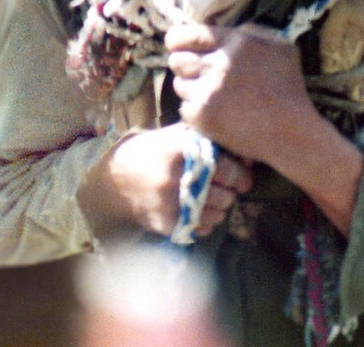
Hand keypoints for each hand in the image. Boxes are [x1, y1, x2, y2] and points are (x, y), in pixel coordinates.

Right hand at [89, 122, 252, 237]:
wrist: (117, 177)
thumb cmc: (154, 150)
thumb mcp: (178, 134)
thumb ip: (210, 138)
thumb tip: (246, 152)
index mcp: (183, 149)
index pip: (227, 167)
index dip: (241, 173)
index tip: (244, 174)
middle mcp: (178, 176)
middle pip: (225, 193)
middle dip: (233, 191)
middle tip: (231, 187)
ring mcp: (172, 202)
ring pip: (217, 214)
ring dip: (221, 207)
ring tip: (214, 198)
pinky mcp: (167, 223)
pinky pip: (201, 228)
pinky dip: (206, 222)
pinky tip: (199, 210)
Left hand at [166, 23, 363, 236]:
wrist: (291, 132)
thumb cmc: (289, 88)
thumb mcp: (279, 47)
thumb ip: (251, 32)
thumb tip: (221, 27)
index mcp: (235, 42)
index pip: (187, 35)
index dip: (177, 40)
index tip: (176, 45)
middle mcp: (218, 64)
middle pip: (177, 60)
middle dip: (182, 64)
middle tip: (195, 72)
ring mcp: (208, 92)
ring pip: (179, 84)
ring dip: (190, 88)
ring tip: (210, 94)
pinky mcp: (203, 116)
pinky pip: (184, 108)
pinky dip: (194, 110)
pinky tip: (214, 112)